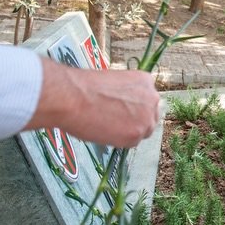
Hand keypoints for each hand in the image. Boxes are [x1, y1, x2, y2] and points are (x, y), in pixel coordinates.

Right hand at [27, 59, 160, 147]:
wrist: (72, 97)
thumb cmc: (85, 87)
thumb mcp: (115, 82)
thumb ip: (127, 95)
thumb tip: (126, 108)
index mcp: (146, 81)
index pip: (148, 101)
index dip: (135, 109)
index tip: (124, 112)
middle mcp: (152, 99)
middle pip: (150, 117)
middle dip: (136, 121)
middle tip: (117, 122)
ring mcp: (146, 118)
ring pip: (142, 132)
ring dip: (128, 132)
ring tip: (107, 125)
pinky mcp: (136, 135)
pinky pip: (131, 142)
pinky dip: (119, 141)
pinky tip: (104, 131)